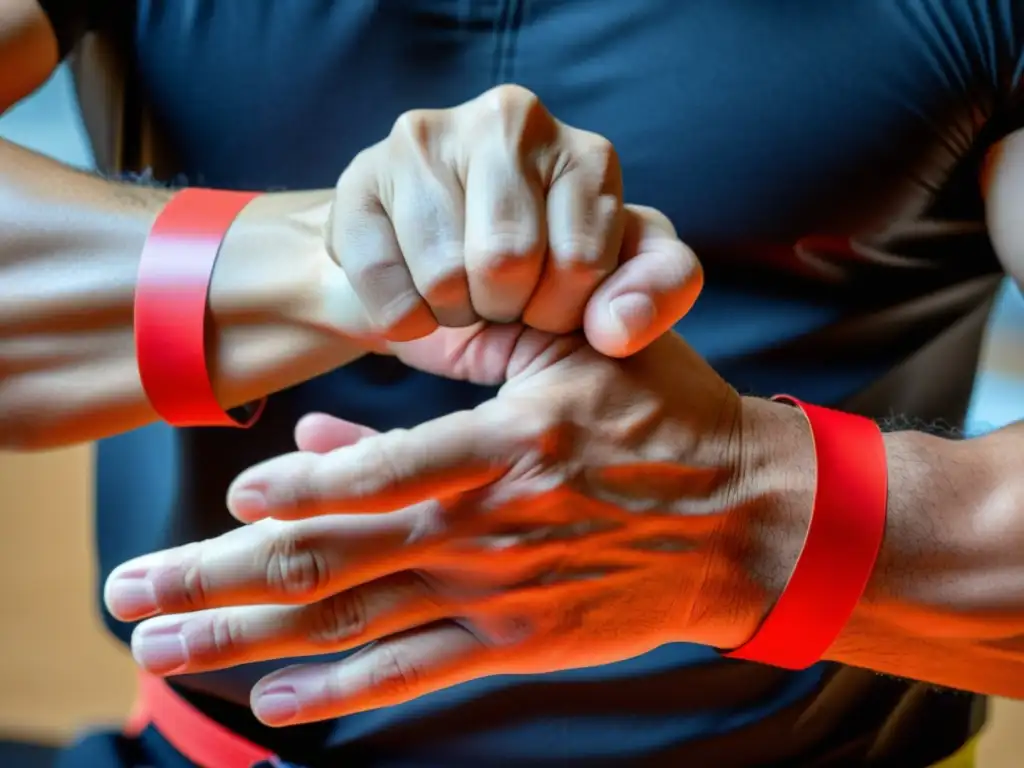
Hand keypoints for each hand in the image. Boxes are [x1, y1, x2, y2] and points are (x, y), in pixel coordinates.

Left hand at [105, 333, 814, 724]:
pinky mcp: (518, 644)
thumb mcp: (559, 365)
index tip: (224, 502)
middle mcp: (489, 528)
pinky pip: (413, 674)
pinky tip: (269, 702)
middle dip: (218, 582)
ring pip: (353, 626)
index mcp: (504, 444)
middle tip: (130, 594)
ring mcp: (501, 595)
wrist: (744, 516)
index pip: (380, 474)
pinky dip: (337, 691)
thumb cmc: (658, 417)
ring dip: (247, 642)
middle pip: (332, 563)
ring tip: (163, 654)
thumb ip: (440, 397)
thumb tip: (319, 436)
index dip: (297, 494)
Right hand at [323, 84, 699, 358]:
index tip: (549, 301)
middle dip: (504, 310)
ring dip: (452, 312)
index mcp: (585, 153)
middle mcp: (511, 119)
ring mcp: (428, 138)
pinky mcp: (360, 177)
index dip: (560, 310)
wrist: (438, 278)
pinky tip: (412, 297)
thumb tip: (616, 327)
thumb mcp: (616, 284)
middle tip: (498, 298)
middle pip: (506, 261)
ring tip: (460, 292)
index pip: (579, 263)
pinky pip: (380, 278)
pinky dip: (399, 314)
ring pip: (443, 275)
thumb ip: (657, 290)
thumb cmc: (537, 279)